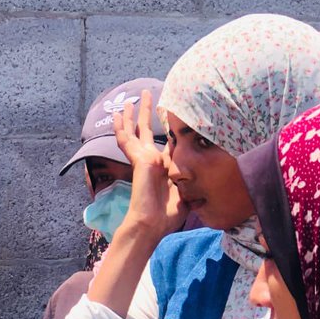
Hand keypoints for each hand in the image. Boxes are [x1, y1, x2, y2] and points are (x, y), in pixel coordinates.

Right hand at [112, 89, 187, 239]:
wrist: (153, 224)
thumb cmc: (168, 216)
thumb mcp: (187, 195)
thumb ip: (192, 183)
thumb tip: (203, 177)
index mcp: (164, 168)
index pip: (168, 144)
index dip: (172, 130)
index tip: (173, 115)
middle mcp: (152, 161)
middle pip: (147, 131)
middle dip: (147, 113)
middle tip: (147, 94)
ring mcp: (144, 159)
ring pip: (134, 132)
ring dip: (132, 115)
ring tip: (130, 99)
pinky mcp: (139, 160)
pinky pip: (126, 140)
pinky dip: (120, 127)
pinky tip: (116, 115)